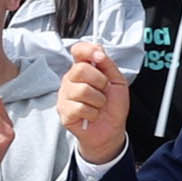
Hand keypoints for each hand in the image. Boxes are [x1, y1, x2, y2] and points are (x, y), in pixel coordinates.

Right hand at [58, 40, 127, 166]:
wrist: (111, 130)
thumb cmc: (112, 106)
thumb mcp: (117, 81)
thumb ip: (108, 65)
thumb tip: (98, 51)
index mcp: (83, 70)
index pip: (78, 50)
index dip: (87, 50)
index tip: (100, 58)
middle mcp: (70, 80)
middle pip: (80, 70)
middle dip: (99, 81)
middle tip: (103, 91)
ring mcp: (65, 96)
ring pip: (82, 90)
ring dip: (98, 100)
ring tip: (98, 105)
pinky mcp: (64, 112)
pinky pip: (79, 107)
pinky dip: (92, 113)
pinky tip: (91, 115)